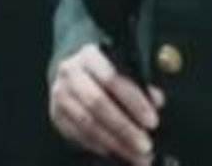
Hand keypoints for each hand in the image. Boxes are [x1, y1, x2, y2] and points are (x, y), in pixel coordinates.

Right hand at [49, 43, 161, 161]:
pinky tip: (117, 151)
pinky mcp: (56, 114)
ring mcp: (60, 94)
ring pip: (87, 122)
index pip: (112, 77)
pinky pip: (77, 134)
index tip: (152, 121)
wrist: (72, 72)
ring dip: (115, 142)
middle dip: (124, 127)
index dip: (133, 100)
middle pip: (96, 102)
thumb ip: (140, 83)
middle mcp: (70, 72)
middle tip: (146, 145)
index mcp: (90, 56)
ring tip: (137, 156)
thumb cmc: (105, 73)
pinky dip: (99, 146)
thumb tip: (156, 100)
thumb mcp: (123, 67)